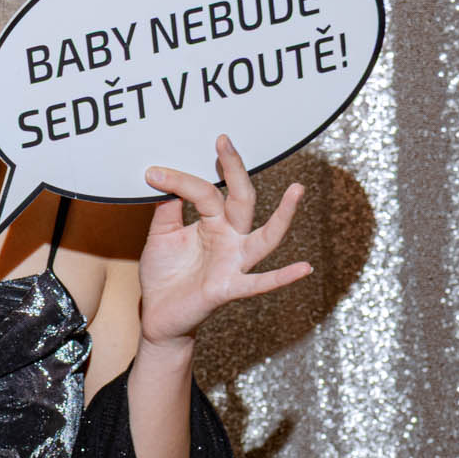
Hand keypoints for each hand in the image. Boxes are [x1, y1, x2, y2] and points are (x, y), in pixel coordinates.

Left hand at [139, 134, 311, 347]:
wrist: (159, 315)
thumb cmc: (165, 274)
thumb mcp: (161, 236)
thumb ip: (167, 210)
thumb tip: (163, 179)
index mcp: (213, 223)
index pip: (205, 192)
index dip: (181, 181)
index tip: (154, 172)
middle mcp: (230, 238)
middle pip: (241, 200)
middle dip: (235, 171)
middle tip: (224, 142)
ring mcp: (234, 262)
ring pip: (265, 237)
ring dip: (284, 215)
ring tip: (298, 190)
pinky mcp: (230, 287)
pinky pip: (260, 283)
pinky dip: (282, 276)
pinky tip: (304, 268)